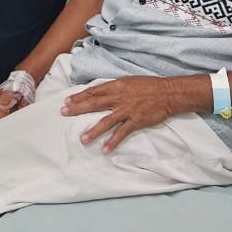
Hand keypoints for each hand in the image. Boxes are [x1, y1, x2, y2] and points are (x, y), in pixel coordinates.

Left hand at [60, 77, 174, 152]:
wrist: (168, 93)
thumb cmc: (149, 85)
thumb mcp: (128, 81)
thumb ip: (114, 87)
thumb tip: (100, 91)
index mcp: (116, 86)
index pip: (94, 91)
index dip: (79, 96)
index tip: (67, 101)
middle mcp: (119, 97)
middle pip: (95, 103)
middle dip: (78, 109)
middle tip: (64, 113)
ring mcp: (127, 110)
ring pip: (107, 121)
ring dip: (94, 130)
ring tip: (83, 139)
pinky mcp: (136, 121)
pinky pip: (122, 133)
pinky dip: (114, 141)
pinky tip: (105, 149)